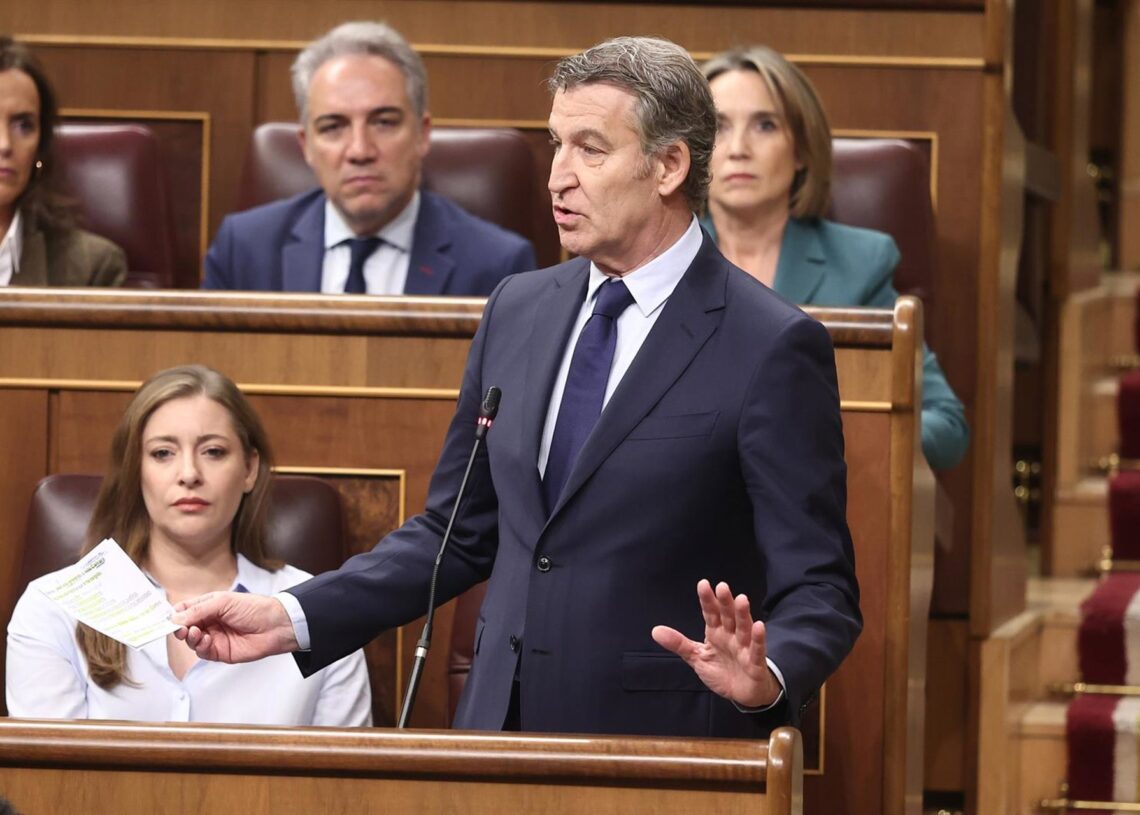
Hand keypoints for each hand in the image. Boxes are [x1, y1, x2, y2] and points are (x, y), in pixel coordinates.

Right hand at [171, 591, 297, 662]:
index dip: (174, 614)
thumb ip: (198, 610)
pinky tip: (206, 640)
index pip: (184, 610)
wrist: (276, 625)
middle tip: (179, 628)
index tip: (165, 618)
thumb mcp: (224, 602)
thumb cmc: (254, 608)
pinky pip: (203, 652)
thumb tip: (175, 618)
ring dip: (190, 637)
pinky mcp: (220, 652)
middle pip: (184, 627)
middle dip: (179, 628)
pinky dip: (201, 646)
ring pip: (191, 641)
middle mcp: (209, 622)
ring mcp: (214, 638)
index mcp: (209, 606)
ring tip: (195, 632)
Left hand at [651, 579, 779, 708]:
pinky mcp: (755, 662)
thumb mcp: (696, 657)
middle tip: (722, 587)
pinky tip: (758, 626)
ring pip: (743, 628)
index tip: (703, 584)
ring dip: (742, 615)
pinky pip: (757, 649)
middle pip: (728, 616)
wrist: (742, 693)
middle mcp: (730, 636)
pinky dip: (758, 638)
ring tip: (741, 600)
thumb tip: (655, 630)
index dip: (707, 600)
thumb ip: (679, 644)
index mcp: (716, 633)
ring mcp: (744, 648)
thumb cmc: (722, 671)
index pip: (711, 613)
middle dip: (725, 602)